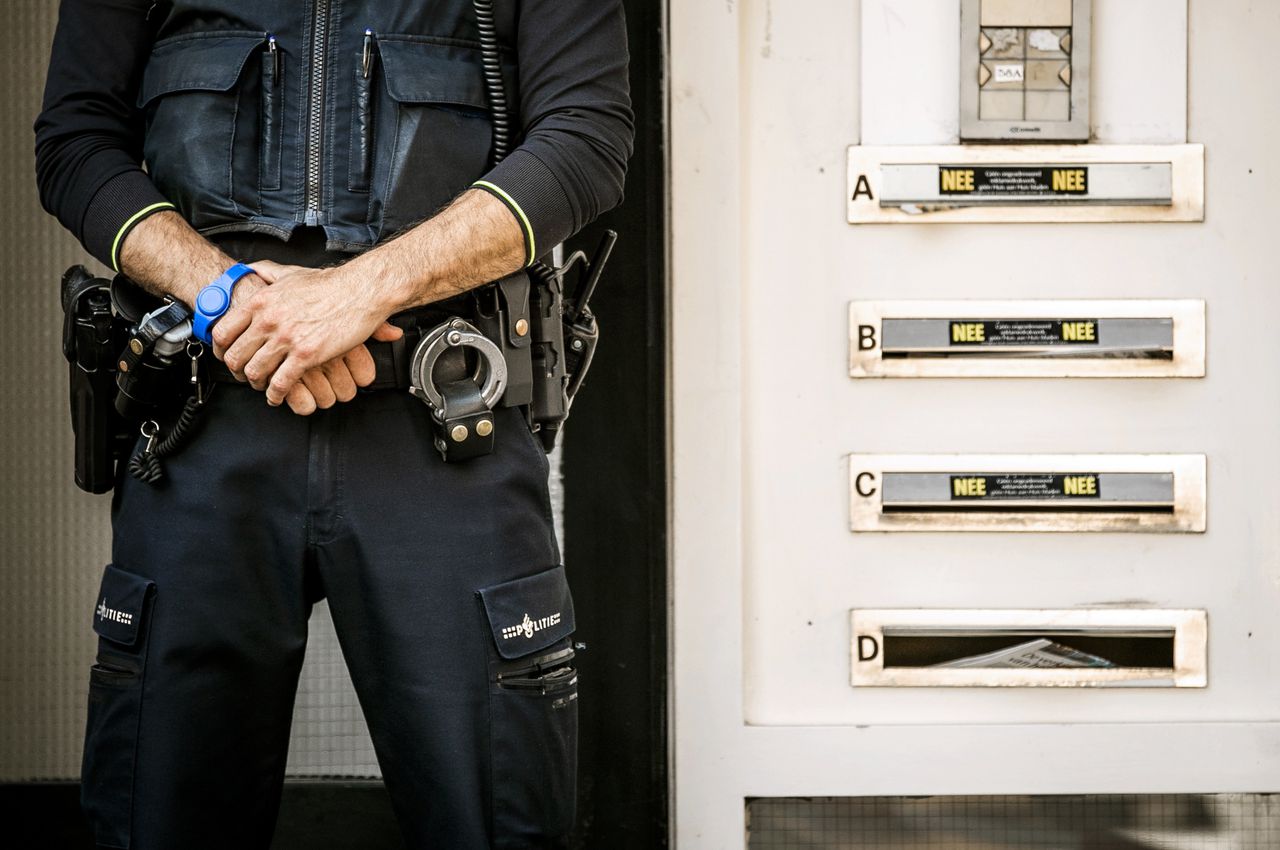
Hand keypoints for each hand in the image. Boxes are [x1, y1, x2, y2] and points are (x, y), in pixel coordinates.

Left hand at [213, 261, 402, 413]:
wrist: (359, 291)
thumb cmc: (329, 283)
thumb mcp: (290, 272)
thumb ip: (266, 271)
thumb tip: (252, 269)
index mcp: (261, 302)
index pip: (223, 332)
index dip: (220, 350)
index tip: (226, 357)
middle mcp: (268, 321)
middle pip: (235, 356)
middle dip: (237, 371)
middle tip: (245, 376)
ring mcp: (286, 339)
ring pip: (256, 372)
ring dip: (257, 385)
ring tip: (264, 387)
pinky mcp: (306, 355)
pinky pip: (281, 383)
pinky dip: (276, 394)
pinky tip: (278, 396)